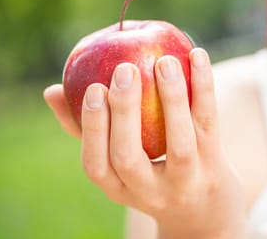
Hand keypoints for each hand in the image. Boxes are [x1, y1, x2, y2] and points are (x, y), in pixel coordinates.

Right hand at [44, 48, 245, 238]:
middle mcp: (149, 191)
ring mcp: (185, 180)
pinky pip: (209, 123)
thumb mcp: (120, 164)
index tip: (94, 88)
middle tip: (125, 69)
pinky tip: (198, 55)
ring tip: (165, 62)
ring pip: (178, 142)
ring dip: (171, 99)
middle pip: (129, 156)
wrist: (205, 210)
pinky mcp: (215, 165)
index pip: (96, 164)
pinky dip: (204, 88)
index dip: (92, 127)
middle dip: (124, 111)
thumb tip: (51, 91)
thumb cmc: (152, 174)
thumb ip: (90, 130)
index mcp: (119, 189)